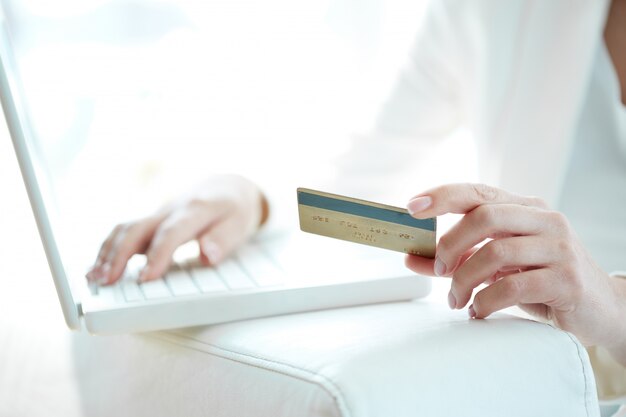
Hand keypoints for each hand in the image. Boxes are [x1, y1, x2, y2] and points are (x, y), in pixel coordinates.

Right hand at [86, 174, 267, 284]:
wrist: (228, 185)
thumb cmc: (235, 208)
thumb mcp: (240, 223)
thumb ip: (223, 240)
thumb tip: (208, 255)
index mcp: (196, 209)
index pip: (172, 232)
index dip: (157, 255)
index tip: (145, 278)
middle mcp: (172, 209)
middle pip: (138, 228)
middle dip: (118, 254)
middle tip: (106, 281)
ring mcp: (158, 213)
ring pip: (126, 228)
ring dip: (108, 252)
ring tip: (94, 278)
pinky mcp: (152, 219)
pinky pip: (126, 231)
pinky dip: (109, 248)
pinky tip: (97, 268)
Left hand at [404, 183, 625, 358]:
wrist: (602, 309)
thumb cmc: (542, 281)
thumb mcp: (499, 266)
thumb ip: (458, 259)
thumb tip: (412, 258)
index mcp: (526, 208)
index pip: (478, 193)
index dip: (442, 196)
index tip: (412, 206)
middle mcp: (545, 220)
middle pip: (484, 217)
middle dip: (450, 244)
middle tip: (439, 269)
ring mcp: (559, 248)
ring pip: (496, 253)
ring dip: (464, 280)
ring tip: (456, 300)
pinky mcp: (567, 280)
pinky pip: (513, 287)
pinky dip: (486, 301)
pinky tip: (479, 311)